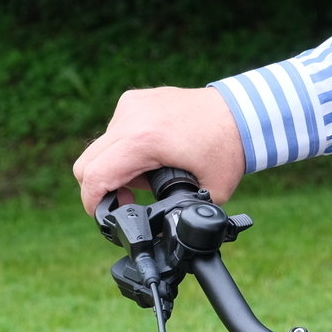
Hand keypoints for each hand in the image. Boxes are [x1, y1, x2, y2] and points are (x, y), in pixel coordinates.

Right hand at [73, 86, 246, 211]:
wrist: (244, 113)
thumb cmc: (229, 149)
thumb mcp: (206, 191)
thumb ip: (175, 211)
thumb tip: (156, 232)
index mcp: (144, 140)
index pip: (95, 176)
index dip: (93, 203)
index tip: (105, 216)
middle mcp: (131, 117)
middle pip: (87, 163)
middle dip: (101, 188)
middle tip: (129, 199)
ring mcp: (131, 105)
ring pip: (100, 147)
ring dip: (115, 167)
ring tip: (150, 174)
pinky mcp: (134, 99)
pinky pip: (115, 131)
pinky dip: (125, 148)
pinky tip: (153, 154)